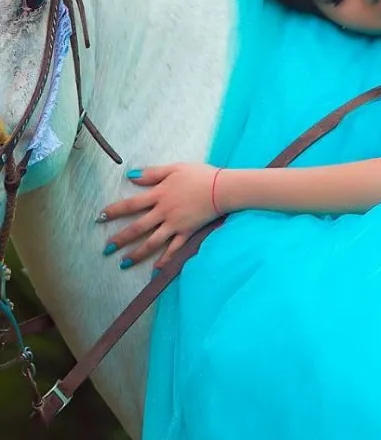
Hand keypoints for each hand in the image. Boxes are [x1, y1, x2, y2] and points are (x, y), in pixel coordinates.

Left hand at [98, 163, 219, 268]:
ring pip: (152, 242)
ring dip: (137, 254)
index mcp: (159, 194)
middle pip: (138, 227)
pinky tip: (155, 270)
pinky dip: (164, 260)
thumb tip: (131, 176)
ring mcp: (175, 225)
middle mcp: (163, 212)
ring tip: (124, 263)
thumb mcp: (174, 168)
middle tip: (106, 249)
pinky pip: (174, 249)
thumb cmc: (200, 175)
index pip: (131, 204)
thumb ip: (152, 173)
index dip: (114, 211)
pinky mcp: (187, 233)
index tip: (100, 217)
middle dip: (120, 239)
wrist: (222, 188)